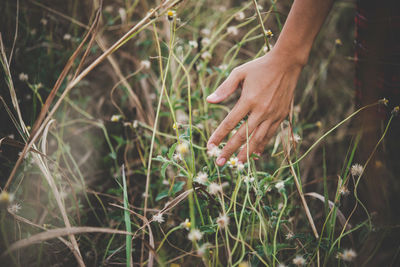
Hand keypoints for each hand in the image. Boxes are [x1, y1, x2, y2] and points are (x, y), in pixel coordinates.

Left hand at [206, 50, 302, 165]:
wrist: (287, 63)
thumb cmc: (260, 67)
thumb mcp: (239, 73)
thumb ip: (224, 88)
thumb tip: (208, 100)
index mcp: (248, 100)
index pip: (230, 123)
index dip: (219, 135)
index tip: (209, 146)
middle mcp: (261, 110)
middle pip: (242, 136)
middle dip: (229, 150)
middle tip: (219, 162)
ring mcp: (272, 115)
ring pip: (257, 139)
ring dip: (246, 153)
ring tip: (237, 164)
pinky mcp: (281, 116)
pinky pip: (270, 135)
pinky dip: (262, 145)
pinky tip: (256, 154)